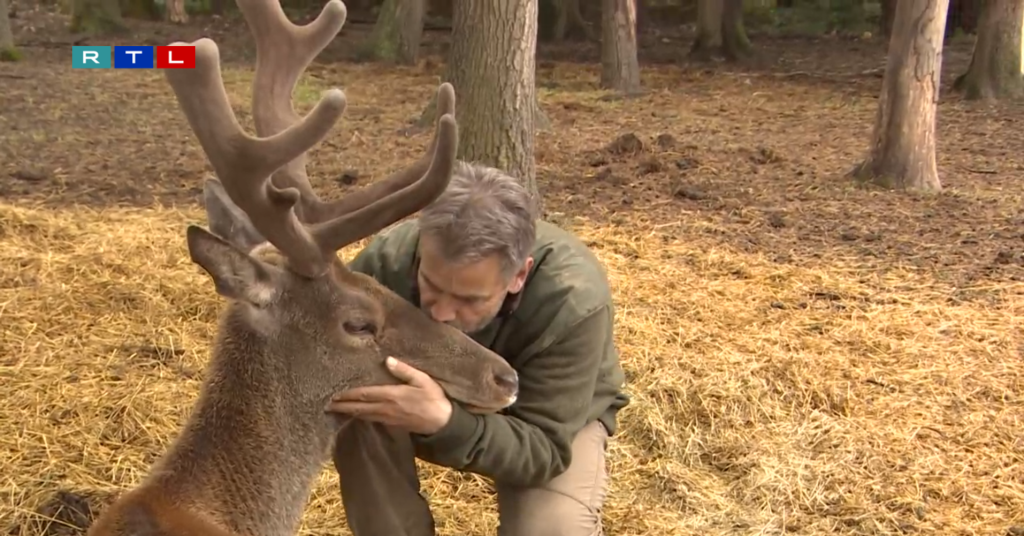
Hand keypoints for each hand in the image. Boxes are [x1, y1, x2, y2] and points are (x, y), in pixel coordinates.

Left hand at [325, 357, 452, 435]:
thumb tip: (387, 360)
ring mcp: (386, 418)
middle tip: (324, 402)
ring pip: (361, 414)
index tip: (332, 391)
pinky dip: (357, 415)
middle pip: (358, 407)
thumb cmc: (433, 398)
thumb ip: (404, 370)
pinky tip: (352, 413)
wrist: (441, 422)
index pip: (364, 394)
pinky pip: (369, 419)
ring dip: (346, 411)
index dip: (347, 393)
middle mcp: (385, 408)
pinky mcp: (389, 424)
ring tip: (332, 407)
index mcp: (392, 395)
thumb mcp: (423, 380)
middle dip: (340, 405)